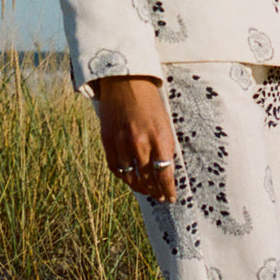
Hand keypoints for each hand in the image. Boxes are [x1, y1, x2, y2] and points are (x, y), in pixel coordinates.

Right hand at [94, 75, 176, 202]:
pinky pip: (115, 167)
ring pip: (130, 177)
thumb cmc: (149, 101)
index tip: (171, 198)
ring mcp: (122, 143)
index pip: (165, 174)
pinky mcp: (108, 140)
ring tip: (145, 191)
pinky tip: (129, 179)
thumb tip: (165, 170)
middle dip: (156, 191)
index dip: (168, 190)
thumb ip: (164, 146)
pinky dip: (123, 176)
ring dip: (139, 187)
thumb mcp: (164, 123)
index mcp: (160, 138)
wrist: (125, 81)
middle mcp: (141, 143)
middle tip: (159, 197)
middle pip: (148, 178)